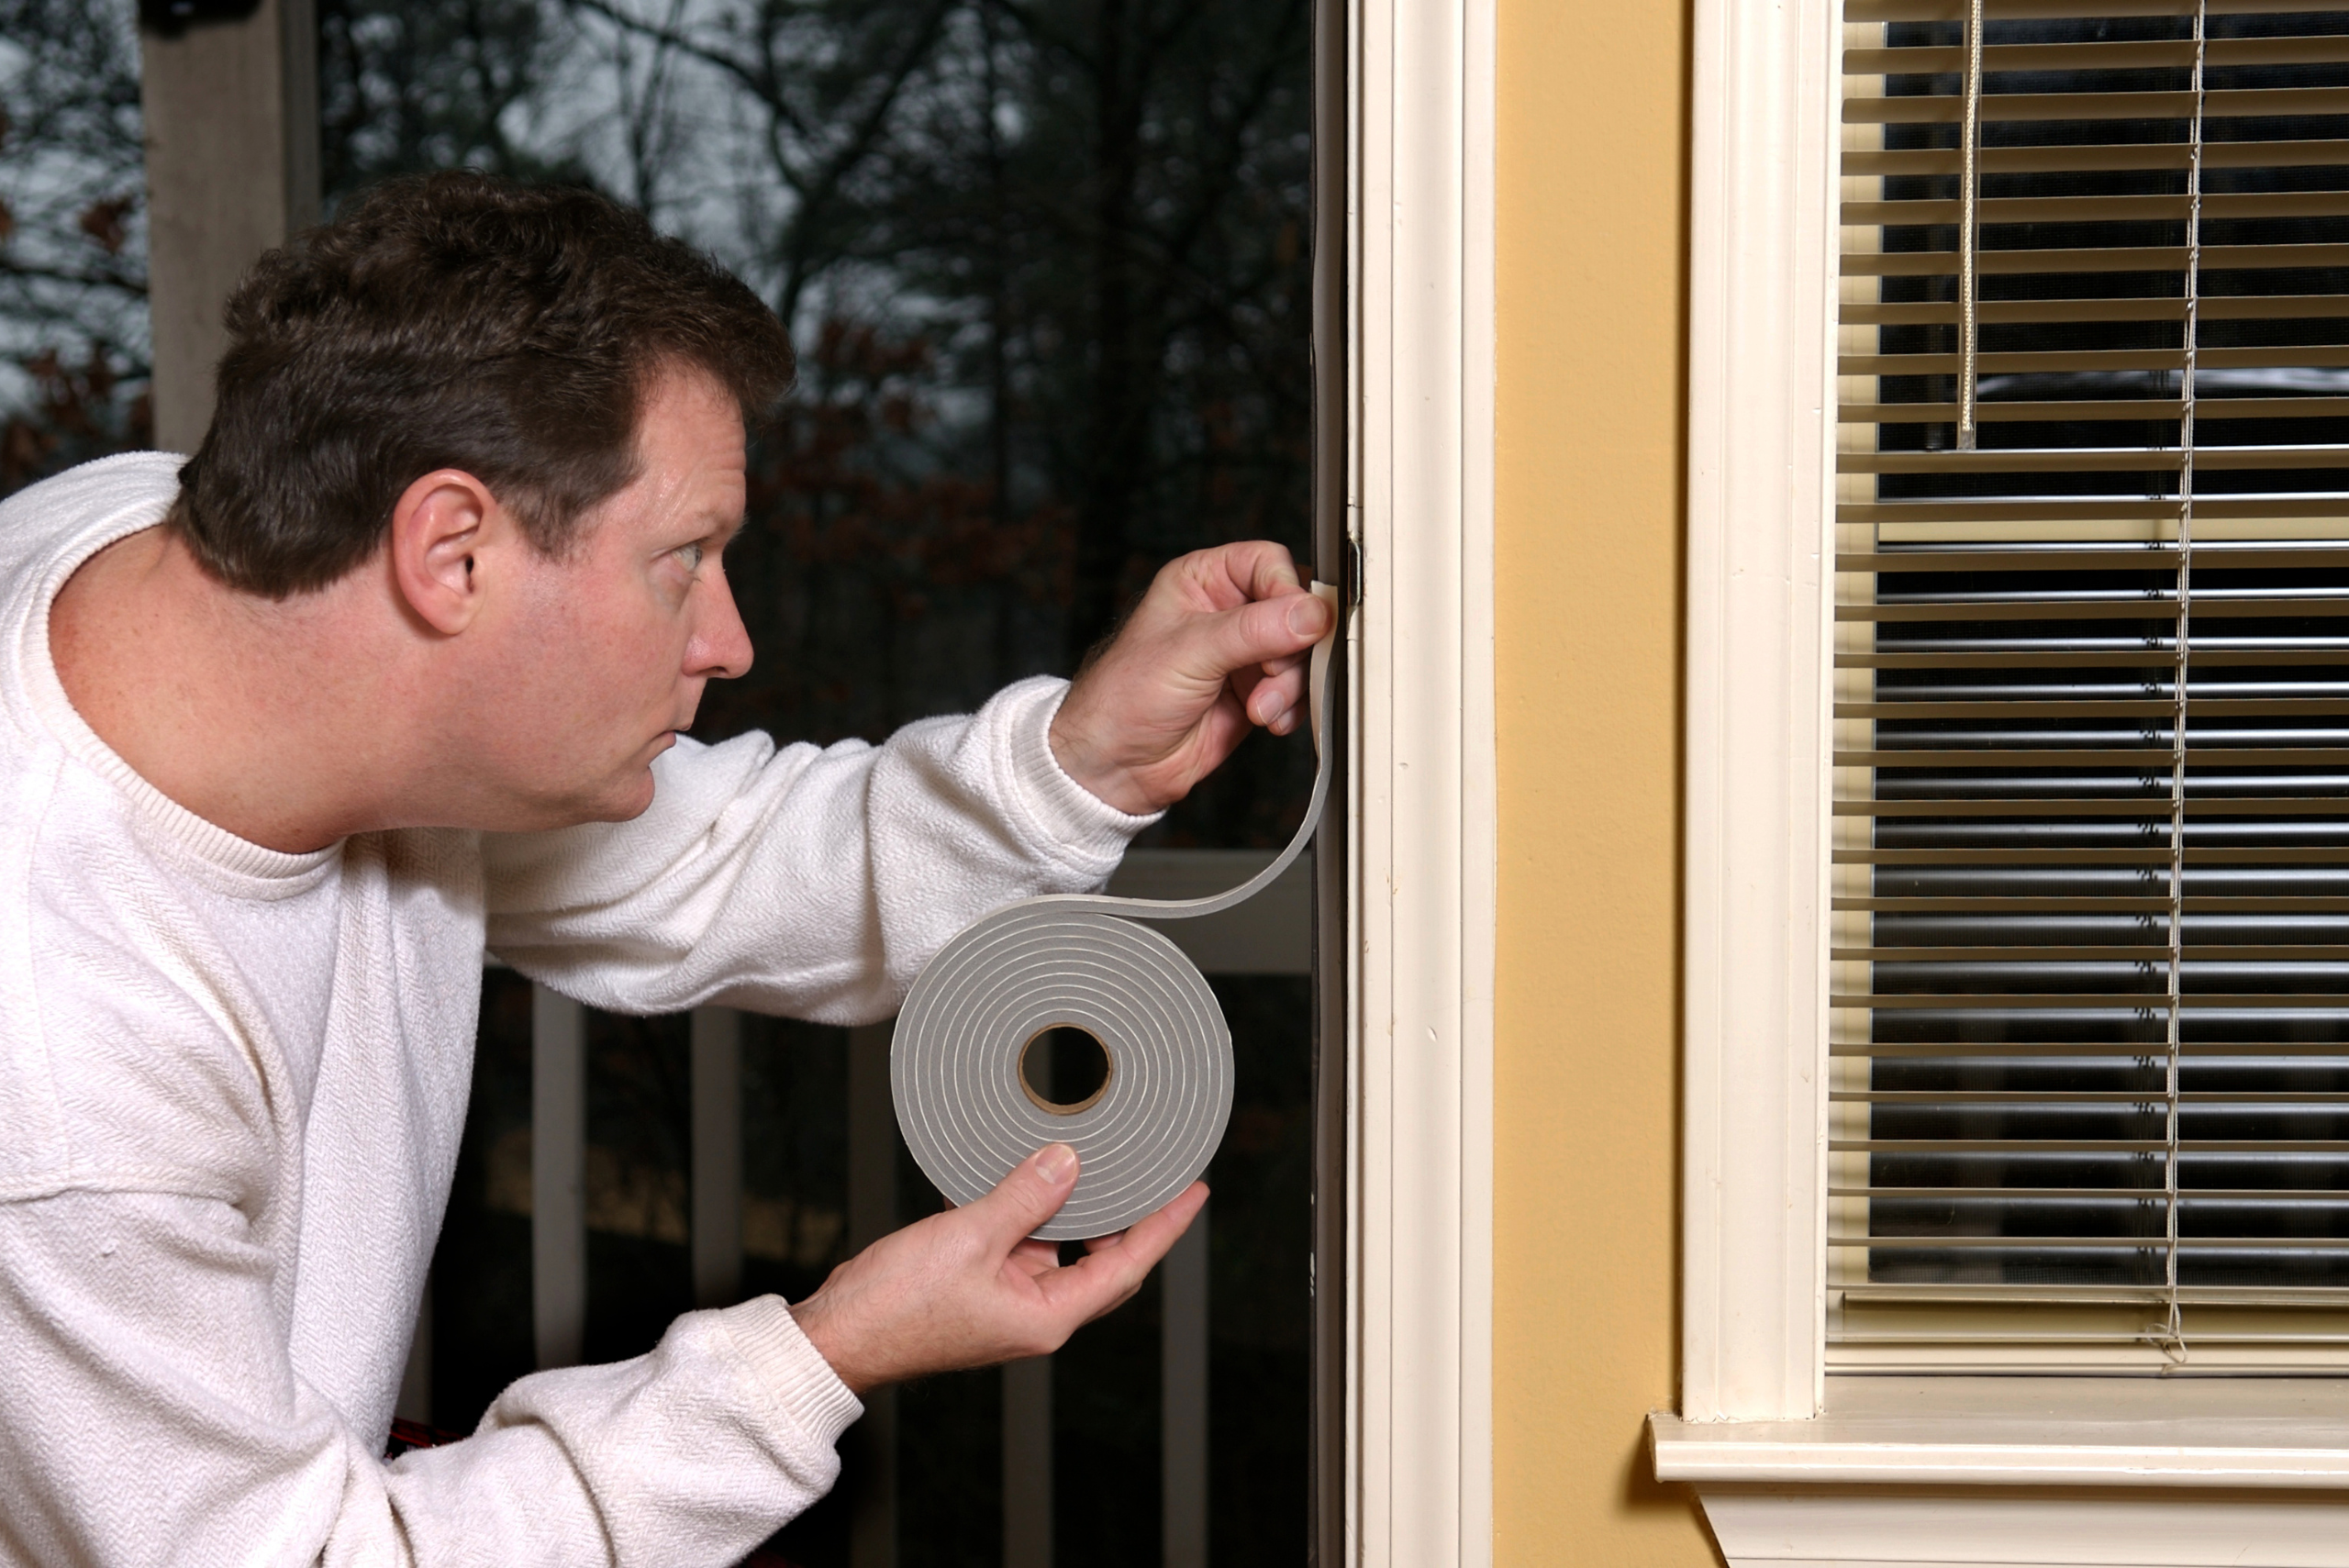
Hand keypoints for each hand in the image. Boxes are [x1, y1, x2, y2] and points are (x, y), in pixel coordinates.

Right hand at [789, 1144, 1206, 1394]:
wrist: (838, 1335)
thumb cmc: (896, 1308)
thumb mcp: (970, 1239)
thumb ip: (1024, 1199)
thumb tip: (1068, 1163)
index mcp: (1046, 1317)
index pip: (1126, 1265)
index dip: (1163, 1226)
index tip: (1193, 1191)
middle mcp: (1033, 1314)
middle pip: (1100, 1259)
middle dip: (1124, 1215)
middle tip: (1148, 1170)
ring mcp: (1005, 1301)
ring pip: (1055, 1245)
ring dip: (1066, 1205)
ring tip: (1082, 1156)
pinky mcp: (976, 1286)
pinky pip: (1015, 1242)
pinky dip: (1021, 1209)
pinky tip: (1014, 1172)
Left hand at [1049, 542, 1332, 815]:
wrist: (1118, 765)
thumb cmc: (1125, 697)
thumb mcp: (1190, 652)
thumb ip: (1253, 630)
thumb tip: (1310, 613)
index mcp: (1202, 581)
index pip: (1269, 563)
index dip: (1288, 592)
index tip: (1297, 625)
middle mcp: (1227, 611)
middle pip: (1295, 609)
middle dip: (1292, 649)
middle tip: (1272, 674)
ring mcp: (1244, 653)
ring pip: (1302, 653)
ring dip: (1291, 684)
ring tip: (1261, 707)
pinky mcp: (1256, 691)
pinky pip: (1298, 689)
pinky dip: (1292, 706)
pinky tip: (1267, 719)